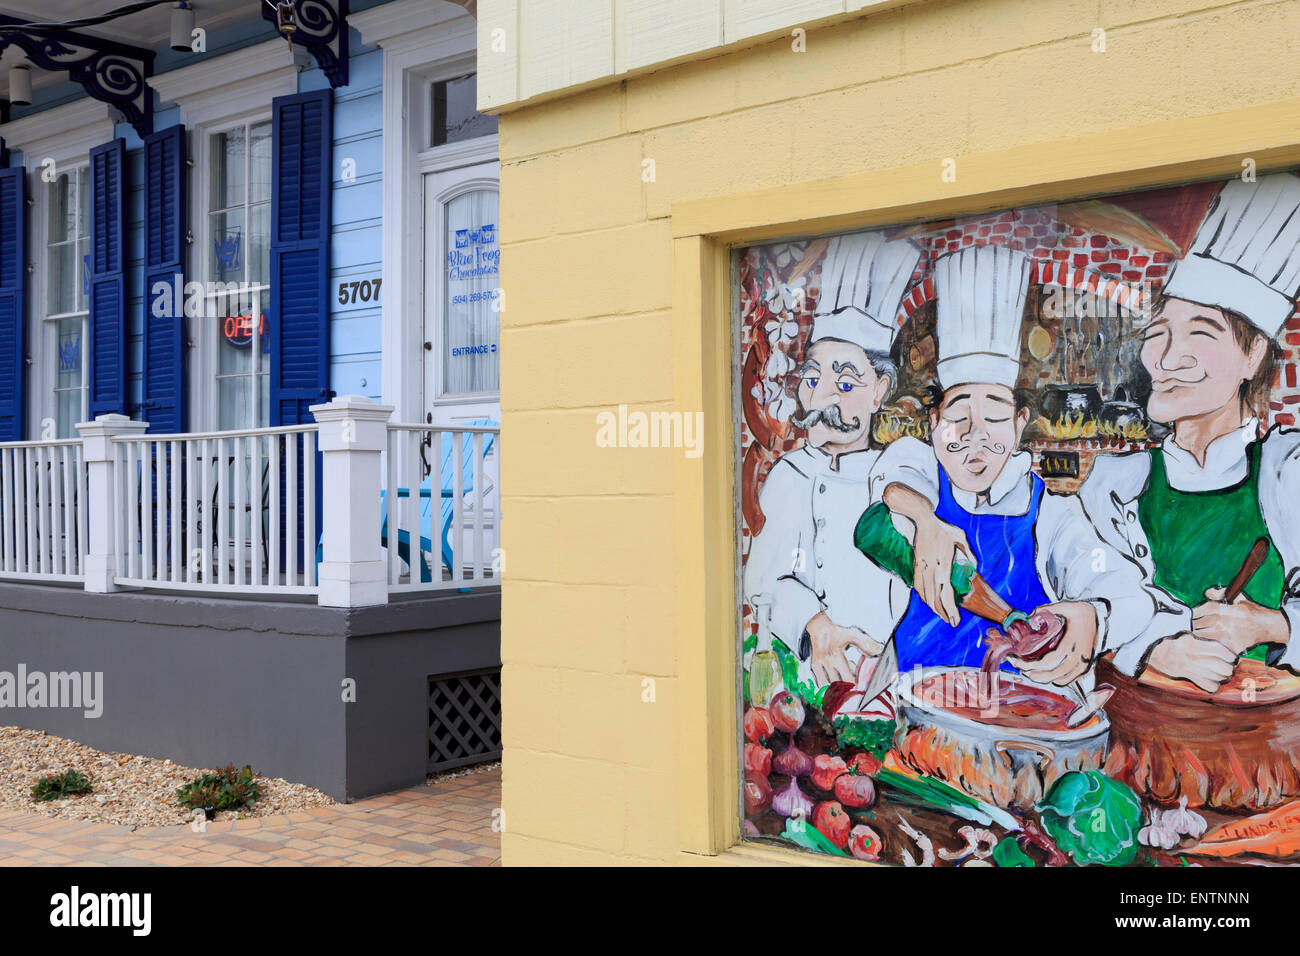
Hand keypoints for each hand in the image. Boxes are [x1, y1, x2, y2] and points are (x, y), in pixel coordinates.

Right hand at [805, 612, 882, 684]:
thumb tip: (878, 650)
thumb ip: (866, 644)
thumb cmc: (836, 632)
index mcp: (837, 656)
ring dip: (836, 686)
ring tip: (842, 682)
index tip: (860, 687)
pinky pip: (820, 683)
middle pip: (838, 685)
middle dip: (847, 687)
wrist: (819, 627)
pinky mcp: (814, 667)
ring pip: (828, 686)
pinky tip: (833, 680)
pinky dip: (827, 685)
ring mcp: (819, 666)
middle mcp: (827, 663)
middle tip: (853, 686)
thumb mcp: (852, 635)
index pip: (847, 679)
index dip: (855, 685)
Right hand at [911, 512, 974, 626]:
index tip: (955, 620)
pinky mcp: (915, 565)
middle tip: (951, 621)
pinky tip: (928, 601)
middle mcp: (930, 570)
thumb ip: (968, 553)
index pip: (946, 594)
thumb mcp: (961, 537)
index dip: (950, 610)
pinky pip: (917, 586)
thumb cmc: (943, 528)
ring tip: (941, 614)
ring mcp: (921, 568)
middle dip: (942, 613)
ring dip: (932, 607)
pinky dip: (923, 597)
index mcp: (943, 565)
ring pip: (924, 595)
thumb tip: (973, 568)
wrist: (922, 519)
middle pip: (934, 599)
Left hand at [1012, 602, 1098, 684]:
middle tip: (1022, 670)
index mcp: (1072, 643)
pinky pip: (1072, 679)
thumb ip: (1045, 611)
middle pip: (1054, 674)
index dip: (1031, 665)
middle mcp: (1079, 656)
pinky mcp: (1087, 665)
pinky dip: (1060, 680)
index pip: (1048, 661)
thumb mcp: (1063, 606)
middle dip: (1036, 675)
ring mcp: (1084, 663)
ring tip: (1033, 674)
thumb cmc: (1080, 612)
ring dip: (1046, 679)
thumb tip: (1029, 618)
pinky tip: (1049, 676)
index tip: (1017, 662)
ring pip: (1063, 679)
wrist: (1099, 616)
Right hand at [1145, 632, 1236, 693]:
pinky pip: (1208, 685)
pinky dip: (1213, 685)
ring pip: (1217, 677)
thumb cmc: (1170, 639)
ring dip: (1221, 677)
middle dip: (1228, 668)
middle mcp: (1192, 655)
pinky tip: (1211, 681)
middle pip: (1222, 667)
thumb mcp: (1185, 634)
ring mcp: (1188, 667)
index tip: (1232, 658)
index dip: (1230, 655)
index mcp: (1193, 642)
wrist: (1150, 648)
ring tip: (1221, 674)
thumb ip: (1201, 639)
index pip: (1221, 651)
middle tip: (1228, 667)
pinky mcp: (1184, 676)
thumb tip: (1220, 647)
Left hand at [1192, 586, 1287, 656]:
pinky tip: (1207, 645)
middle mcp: (1221, 622)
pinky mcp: (1229, 647)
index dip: (1192, 615)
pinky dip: (1207, 647)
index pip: (1197, 612)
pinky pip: (1212, 648)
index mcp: (1221, 610)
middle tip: (1193, 628)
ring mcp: (1225, 636)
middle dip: (1193, 626)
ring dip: (1198, 636)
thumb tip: (1207, 592)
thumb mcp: (1238, 598)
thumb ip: (1220, 593)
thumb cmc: (1251, 612)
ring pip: (1201, 637)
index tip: (1190, 618)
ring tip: (1198, 636)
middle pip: (1196, 625)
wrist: (1267, 626)